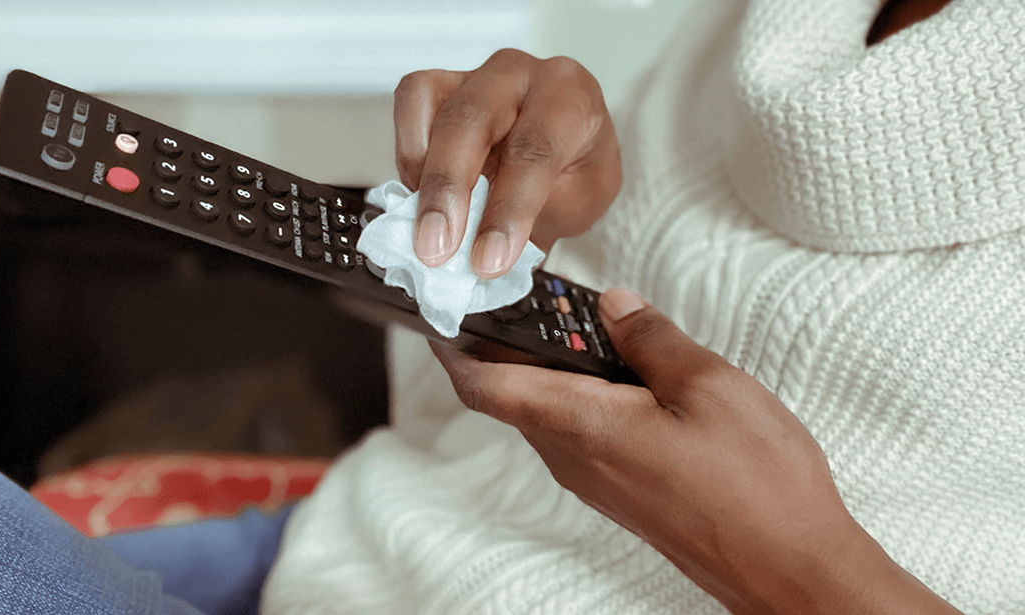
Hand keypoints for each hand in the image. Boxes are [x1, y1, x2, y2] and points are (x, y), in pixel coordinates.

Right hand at [394, 49, 620, 277]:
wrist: (568, 148)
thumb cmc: (577, 169)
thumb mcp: (583, 199)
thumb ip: (538, 216)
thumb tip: (485, 248)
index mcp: (570, 97)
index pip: (534, 150)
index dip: (508, 210)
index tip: (489, 260)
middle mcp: (520, 74)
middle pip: (472, 119)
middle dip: (448, 189)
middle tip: (436, 249)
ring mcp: (475, 75)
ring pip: (429, 101)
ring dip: (419, 173)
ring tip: (422, 227)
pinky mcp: (440, 84)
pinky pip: (410, 102)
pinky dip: (407, 153)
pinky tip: (419, 193)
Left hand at [431, 289, 962, 614]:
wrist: (789, 569)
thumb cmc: (755, 487)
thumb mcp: (707, 386)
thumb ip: (651, 339)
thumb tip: (616, 306)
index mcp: (583, 425)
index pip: (486, 385)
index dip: (453, 345)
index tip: (440, 311)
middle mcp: (576, 459)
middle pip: (512, 395)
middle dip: (505, 344)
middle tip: (520, 297)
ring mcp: (597, 480)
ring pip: (547, 414)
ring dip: (547, 369)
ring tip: (577, 324)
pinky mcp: (621, 491)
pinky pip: (578, 434)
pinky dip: (579, 395)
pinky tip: (620, 372)